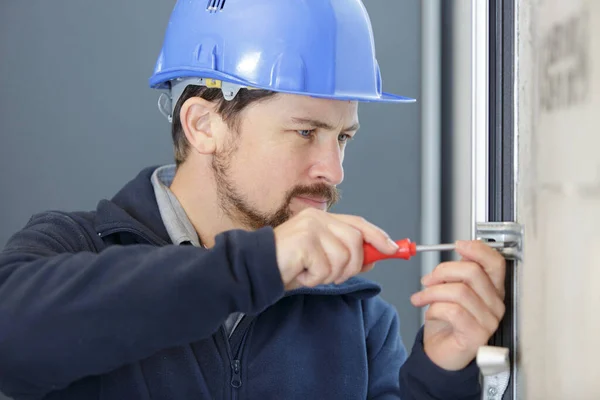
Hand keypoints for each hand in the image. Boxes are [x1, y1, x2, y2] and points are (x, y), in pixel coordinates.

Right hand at [273, 208, 398, 289]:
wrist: (255, 270)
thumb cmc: (287, 265)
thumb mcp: (321, 259)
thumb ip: (345, 254)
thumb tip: (375, 257)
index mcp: (322, 218)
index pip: (358, 223)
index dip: (378, 236)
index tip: (394, 248)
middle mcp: (317, 218)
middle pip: (356, 242)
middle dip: (351, 266)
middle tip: (331, 275)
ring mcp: (311, 228)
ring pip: (343, 258)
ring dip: (329, 275)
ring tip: (310, 273)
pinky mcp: (305, 241)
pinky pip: (326, 268)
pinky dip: (314, 279)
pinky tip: (300, 274)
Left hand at [410, 240, 505, 370]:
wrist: (440, 352)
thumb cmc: (446, 321)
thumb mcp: (449, 289)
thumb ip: (456, 272)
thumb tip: (457, 251)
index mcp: (492, 289)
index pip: (495, 263)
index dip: (477, 249)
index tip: (458, 244)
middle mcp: (495, 304)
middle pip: (473, 272)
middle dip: (443, 271)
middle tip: (428, 280)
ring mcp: (489, 321)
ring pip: (459, 292)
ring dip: (432, 292)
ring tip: (421, 297)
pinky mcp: (477, 336)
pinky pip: (453, 311)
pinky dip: (434, 308)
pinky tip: (430, 313)